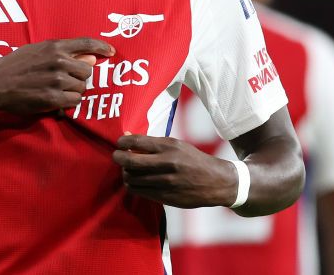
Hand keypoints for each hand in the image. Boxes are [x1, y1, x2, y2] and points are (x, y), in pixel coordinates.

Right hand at [0, 38, 114, 115]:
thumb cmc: (14, 66)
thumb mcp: (37, 51)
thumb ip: (64, 53)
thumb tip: (92, 58)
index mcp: (54, 47)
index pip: (87, 44)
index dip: (102, 47)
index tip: (111, 52)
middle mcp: (58, 62)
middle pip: (87, 71)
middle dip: (80, 77)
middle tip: (66, 81)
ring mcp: (56, 81)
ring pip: (81, 88)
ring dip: (74, 91)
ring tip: (57, 90)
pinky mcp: (52, 99)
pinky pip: (74, 101)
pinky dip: (68, 102)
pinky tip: (56, 100)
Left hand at [112, 134, 237, 207]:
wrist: (216, 182)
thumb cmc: (193, 160)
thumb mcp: (176, 145)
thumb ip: (152, 143)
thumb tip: (127, 136)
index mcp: (170, 147)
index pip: (136, 142)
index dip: (122, 142)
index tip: (119, 144)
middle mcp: (167, 164)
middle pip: (130, 161)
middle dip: (119, 158)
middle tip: (117, 156)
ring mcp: (166, 182)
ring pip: (132, 178)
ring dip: (126, 173)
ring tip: (128, 170)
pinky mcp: (166, 197)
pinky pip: (140, 191)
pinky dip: (133, 185)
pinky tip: (136, 181)